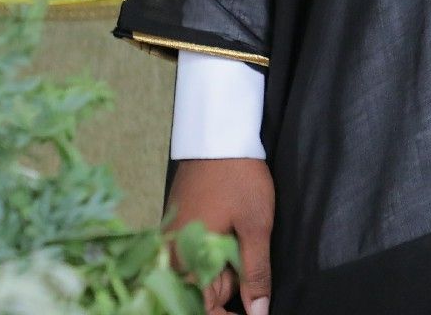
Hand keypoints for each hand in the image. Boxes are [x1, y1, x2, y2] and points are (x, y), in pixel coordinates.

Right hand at [169, 157, 273, 314]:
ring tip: (243, 236)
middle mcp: (172, 255)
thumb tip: (258, 312)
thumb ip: (256, 274)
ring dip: (226, 269)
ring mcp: (175, 240)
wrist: (218, 134)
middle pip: (201, 292)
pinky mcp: (181, 227)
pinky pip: (199, 254)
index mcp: (185, 260)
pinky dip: (219, 253)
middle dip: (230, 288)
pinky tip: (234, 232)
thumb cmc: (238, 177)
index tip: (252, 312)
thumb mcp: (256, 227)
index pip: (200, 309)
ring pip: (202, 272)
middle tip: (249, 252)